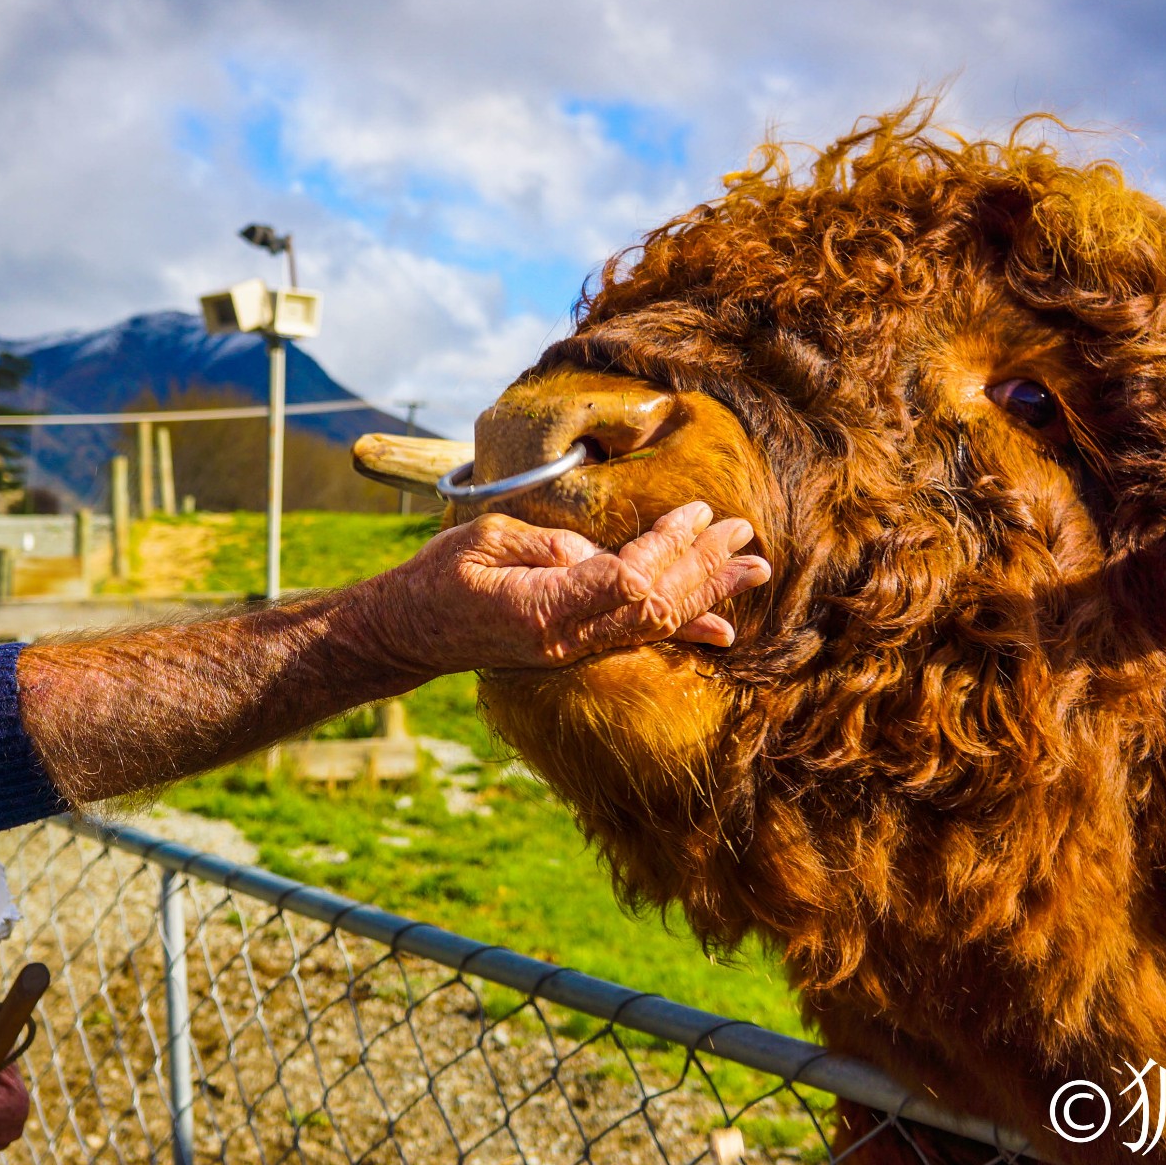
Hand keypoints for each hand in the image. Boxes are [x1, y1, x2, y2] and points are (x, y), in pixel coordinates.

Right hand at [358, 501, 770, 674]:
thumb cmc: (440, 577)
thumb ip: (547, 547)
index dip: (669, 548)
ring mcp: (576, 652)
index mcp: (543, 610)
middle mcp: (569, 640)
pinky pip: (641, 640)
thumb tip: (597, 552)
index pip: (628, 580)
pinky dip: (685, 630)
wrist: (414, 633)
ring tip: (752, 570)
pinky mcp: (579, 649)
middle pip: (655, 606)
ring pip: (657, 625)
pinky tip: (722, 627)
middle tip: (746, 537)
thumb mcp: (486, 541)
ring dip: (708, 595)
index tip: (697, 513)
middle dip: (705, 569)